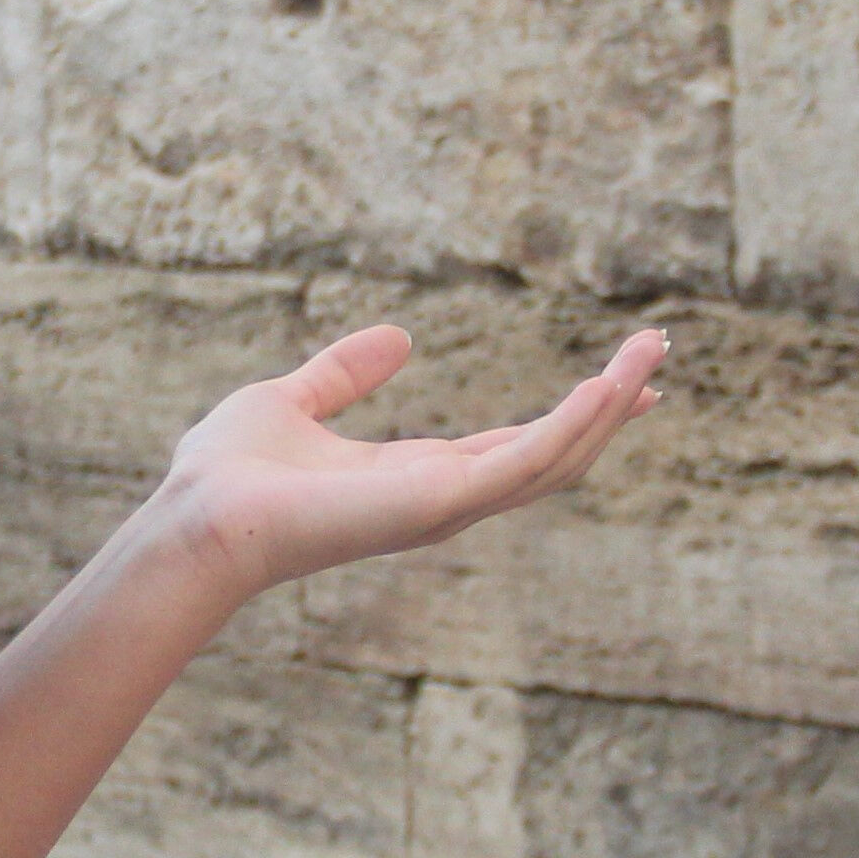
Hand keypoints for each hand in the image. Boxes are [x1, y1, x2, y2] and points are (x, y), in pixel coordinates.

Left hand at [158, 325, 668, 601]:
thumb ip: (346, 373)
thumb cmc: (227, 475)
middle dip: (610, 405)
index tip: (622, 374)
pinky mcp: (441, 502)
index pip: (517, 444)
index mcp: (417, 475)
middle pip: (555, 452)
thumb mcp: (293, 399)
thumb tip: (400, 338)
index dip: (573, 410)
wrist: (199, 519)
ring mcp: (449, 505)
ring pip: (556, 457)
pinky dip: (573, 425)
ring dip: (608, 405)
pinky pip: (527, 462)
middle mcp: (445, 497)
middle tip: (659, 352)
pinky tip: (606, 385)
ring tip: (652, 351)